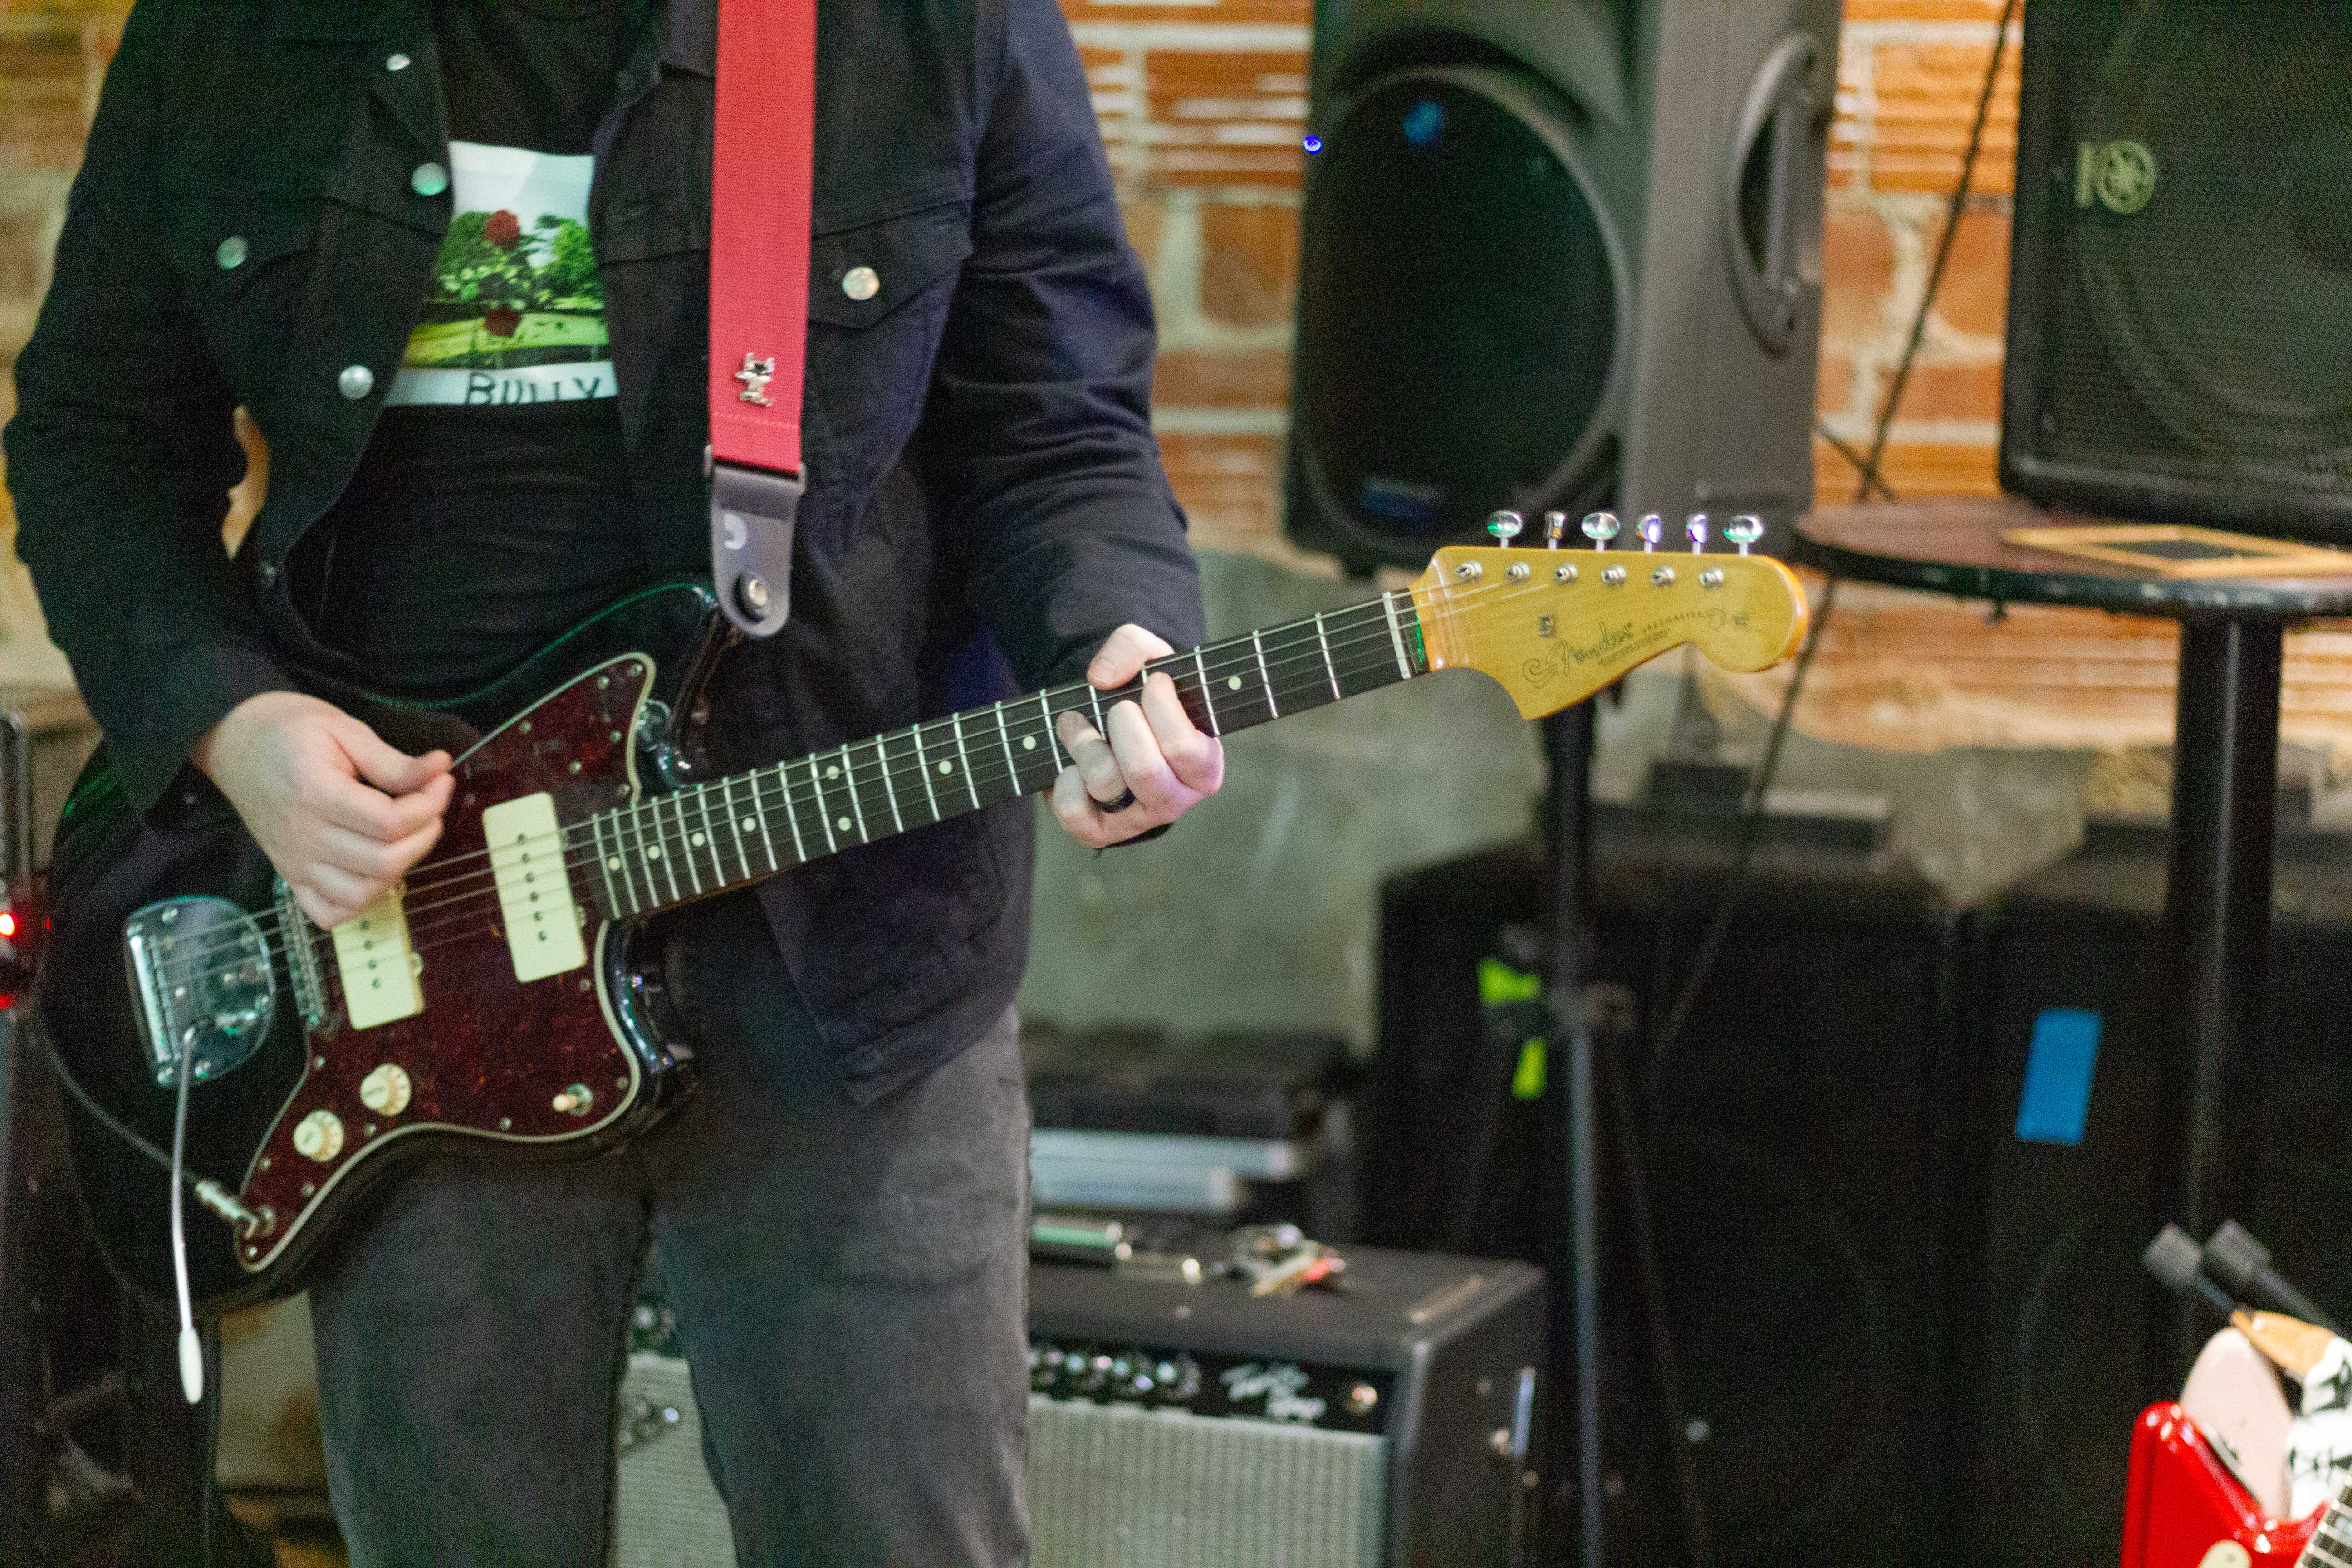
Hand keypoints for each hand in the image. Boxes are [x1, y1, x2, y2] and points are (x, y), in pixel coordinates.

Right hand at [190, 691, 454, 928]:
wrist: (236, 742)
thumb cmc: (289, 731)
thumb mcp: (345, 730)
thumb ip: (394, 761)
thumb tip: (441, 768)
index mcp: (315, 794)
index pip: (390, 823)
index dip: (430, 804)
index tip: (441, 781)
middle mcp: (302, 836)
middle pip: (384, 862)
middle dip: (424, 834)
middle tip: (429, 806)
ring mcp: (294, 862)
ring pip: (362, 894)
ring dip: (399, 869)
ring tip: (405, 835)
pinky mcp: (289, 875)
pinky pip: (330, 912)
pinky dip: (360, 901)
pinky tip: (373, 870)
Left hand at [1050, 624, 1223, 848]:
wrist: (1108, 731)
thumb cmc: (1141, 697)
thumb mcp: (1148, 660)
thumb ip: (1132, 648)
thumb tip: (1102, 678)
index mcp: (1204, 766)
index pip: (1186, 748)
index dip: (1162, 709)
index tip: (1154, 682)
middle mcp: (1176, 799)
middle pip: (1144, 769)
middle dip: (1120, 725)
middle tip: (1115, 707)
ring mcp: (1137, 818)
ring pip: (1106, 783)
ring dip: (1083, 742)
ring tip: (1076, 724)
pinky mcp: (1100, 832)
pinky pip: (1076, 814)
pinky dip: (1065, 784)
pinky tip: (1070, 766)